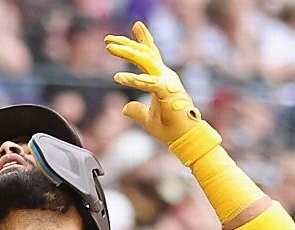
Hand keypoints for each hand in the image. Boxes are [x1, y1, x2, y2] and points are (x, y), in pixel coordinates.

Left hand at [106, 22, 202, 146]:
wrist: (186, 140)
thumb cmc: (172, 129)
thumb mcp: (148, 119)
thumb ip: (137, 111)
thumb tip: (125, 108)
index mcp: (162, 79)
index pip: (151, 56)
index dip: (143, 40)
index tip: (136, 26)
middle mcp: (166, 76)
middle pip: (145, 53)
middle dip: (127, 43)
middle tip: (108, 39)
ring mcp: (167, 82)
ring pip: (146, 60)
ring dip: (127, 52)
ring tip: (110, 47)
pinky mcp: (167, 92)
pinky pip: (148, 82)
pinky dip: (133, 79)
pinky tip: (117, 77)